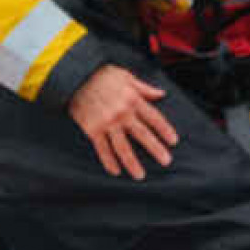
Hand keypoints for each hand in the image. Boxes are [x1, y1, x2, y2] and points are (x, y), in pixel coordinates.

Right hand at [69, 64, 178, 179]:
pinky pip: (102, 149)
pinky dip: (109, 162)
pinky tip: (116, 171)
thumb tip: (161, 94)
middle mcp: (122, 113)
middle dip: (156, 149)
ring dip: (133, 163)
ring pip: (122, 147)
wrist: (76, 77)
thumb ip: (145, 88)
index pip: (154, 118)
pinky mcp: (92, 130)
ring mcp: (107, 123)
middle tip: (166, 161)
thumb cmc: (102, 74)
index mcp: (133, 99)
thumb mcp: (127, 76)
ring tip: (141, 176)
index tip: (174, 141)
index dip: (165, 130)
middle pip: (142, 135)